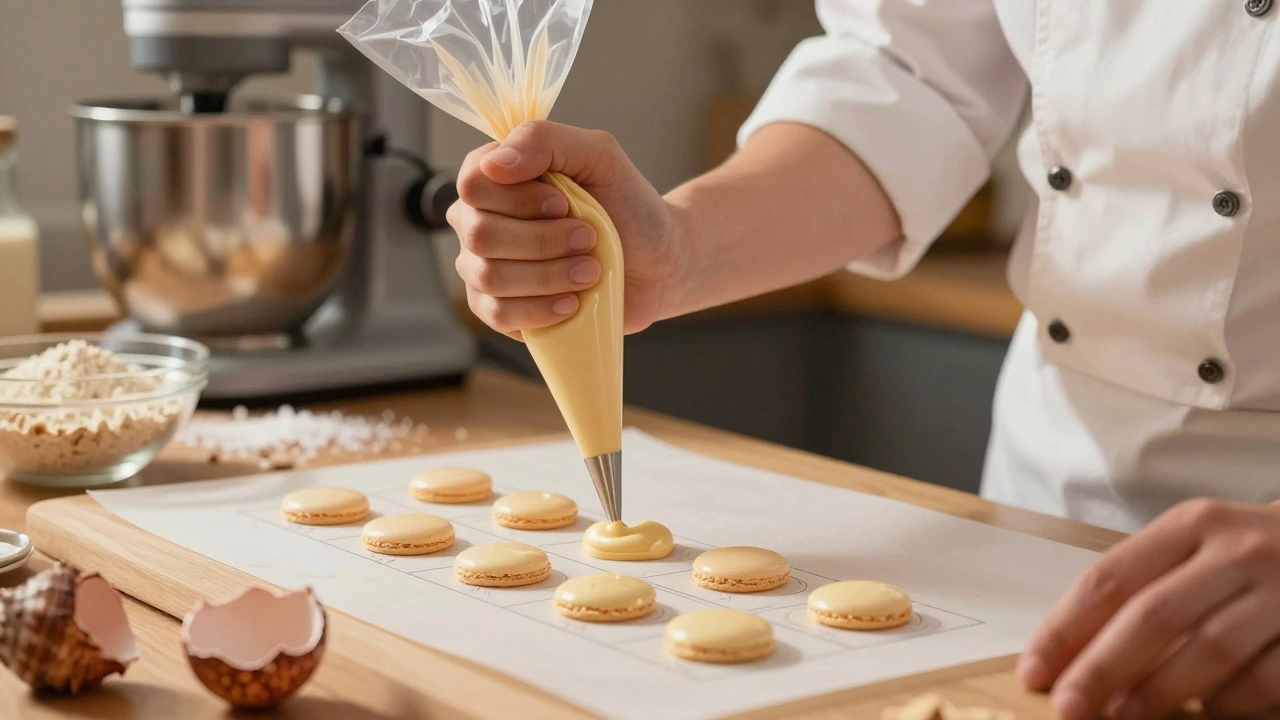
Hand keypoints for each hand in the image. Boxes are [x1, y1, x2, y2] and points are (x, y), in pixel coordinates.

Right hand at [447, 121, 686, 336]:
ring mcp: (484, 269)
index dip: (519, 198)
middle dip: (543, 241)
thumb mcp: (599, 155)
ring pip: (490, 278)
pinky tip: (571, 303)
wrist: (658, 262)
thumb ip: (545, 141)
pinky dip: (540, 310)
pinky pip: (498, 316)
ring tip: (590, 271)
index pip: (472, 183)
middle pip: (480, 235)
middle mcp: (479, 220)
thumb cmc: (627, 205)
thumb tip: (494, 164)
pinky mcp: (501, 311)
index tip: (563, 204)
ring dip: (550, 276)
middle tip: (588, 239)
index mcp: (496, 177)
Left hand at [1019, 499, 1279, 719]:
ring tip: (1121, 716)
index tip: (1035, 669)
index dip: (1066, 628)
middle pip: (1153, 615)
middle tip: (1068, 707)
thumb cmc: (1251, 555)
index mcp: (1191, 524)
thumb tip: (1074, 654)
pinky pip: (1265, 677)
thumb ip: (1144, 588)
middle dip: (1102, 666)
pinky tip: (1202, 712)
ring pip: (1208, 647)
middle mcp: (1237, 550)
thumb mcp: (1197, 548)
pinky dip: (1228, 701)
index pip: (1110, 578)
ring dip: (1159, 689)